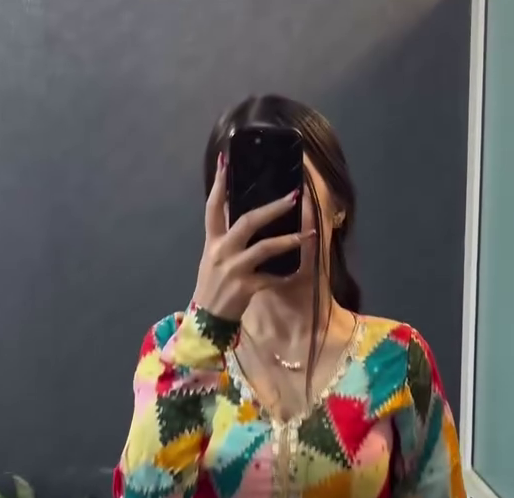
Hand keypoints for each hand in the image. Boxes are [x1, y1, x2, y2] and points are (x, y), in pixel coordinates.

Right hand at [192, 154, 314, 320]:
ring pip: (264, 248)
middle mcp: (222, 251)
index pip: (213, 207)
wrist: (206, 321)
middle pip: (247, 221)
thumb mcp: (213, 259)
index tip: (226, 161)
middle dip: (272, 208)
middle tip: (293, 197)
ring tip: (307, 234)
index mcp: (212, 242)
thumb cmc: (213, 287)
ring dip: (288, 240)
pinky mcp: (245, 287)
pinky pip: (272, 278)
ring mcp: (234, 269)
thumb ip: (226, 238)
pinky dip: (286, 276)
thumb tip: (241, 218)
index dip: (220, 184)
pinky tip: (298, 272)